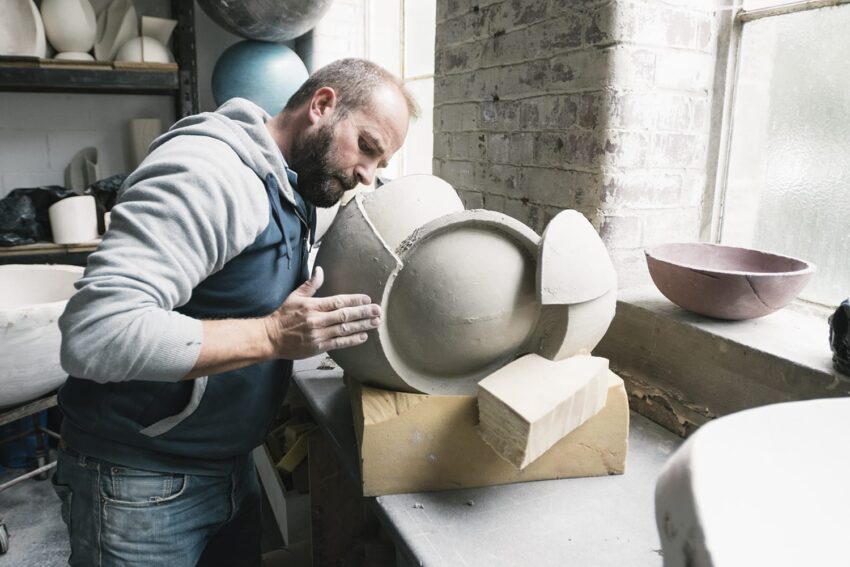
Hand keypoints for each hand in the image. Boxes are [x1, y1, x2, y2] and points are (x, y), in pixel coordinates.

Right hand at [263, 266, 380, 359]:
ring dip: (362, 326)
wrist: (269, 338)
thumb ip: (310, 285)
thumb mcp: (295, 296)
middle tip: (378, 311)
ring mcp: (318, 334)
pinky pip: (338, 343)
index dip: (354, 300)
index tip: (367, 299)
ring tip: (375, 322)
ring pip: (344, 329)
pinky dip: (352, 340)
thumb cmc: (282, 316)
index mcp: (313, 306)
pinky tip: (363, 336)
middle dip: (363, 313)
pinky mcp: (318, 347)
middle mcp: (317, 320)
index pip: (338, 301)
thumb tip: (320, 270)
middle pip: (345, 315)